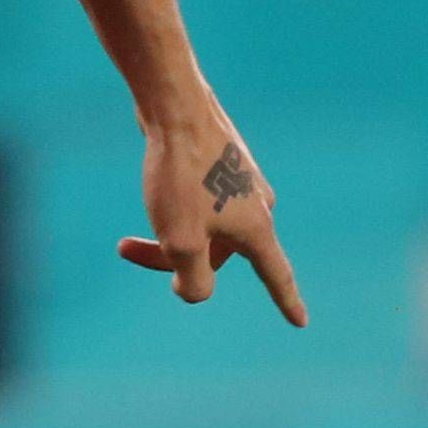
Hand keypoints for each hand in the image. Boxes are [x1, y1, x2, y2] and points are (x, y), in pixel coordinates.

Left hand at [117, 110, 305, 325]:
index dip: (287, 302)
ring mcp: (239, 178)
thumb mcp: (181, 243)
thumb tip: (193, 289)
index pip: (276, 275)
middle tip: (126, 248)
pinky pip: (198, 199)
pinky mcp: (220, 160)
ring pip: (204, 225)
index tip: (300, 322)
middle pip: (218, 252)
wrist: (174, 105)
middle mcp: (256, 203)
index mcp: (256, 228)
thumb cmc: (180, 175)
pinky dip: (172, 206)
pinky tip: (156, 183)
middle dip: (174, 258)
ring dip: (166, 230)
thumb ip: (194, 280)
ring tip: (128, 223)